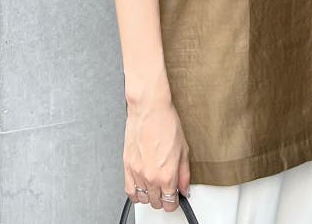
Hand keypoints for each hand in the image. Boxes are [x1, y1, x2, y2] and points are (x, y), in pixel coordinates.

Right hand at [124, 94, 190, 211]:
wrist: (149, 109)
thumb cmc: (166, 123)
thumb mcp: (183, 149)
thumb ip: (184, 174)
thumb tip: (184, 188)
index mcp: (167, 175)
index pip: (170, 203)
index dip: (174, 201)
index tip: (175, 197)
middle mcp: (151, 177)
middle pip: (156, 203)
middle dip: (163, 198)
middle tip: (167, 189)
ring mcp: (137, 173)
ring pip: (143, 199)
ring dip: (150, 196)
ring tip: (155, 187)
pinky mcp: (127, 166)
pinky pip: (129, 191)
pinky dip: (136, 193)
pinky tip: (141, 187)